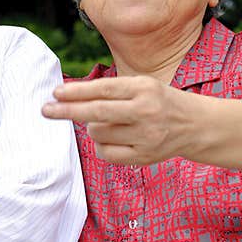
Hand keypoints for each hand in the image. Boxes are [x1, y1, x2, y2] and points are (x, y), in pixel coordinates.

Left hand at [42, 75, 193, 165]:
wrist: (195, 126)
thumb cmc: (159, 101)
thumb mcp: (142, 86)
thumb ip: (112, 90)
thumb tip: (69, 96)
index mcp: (144, 89)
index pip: (103, 90)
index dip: (76, 92)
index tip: (55, 93)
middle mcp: (146, 112)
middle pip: (96, 113)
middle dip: (67, 111)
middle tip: (46, 110)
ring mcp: (145, 136)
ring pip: (98, 134)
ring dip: (92, 128)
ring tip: (108, 123)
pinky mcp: (144, 156)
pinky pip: (106, 153)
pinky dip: (101, 145)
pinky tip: (111, 139)